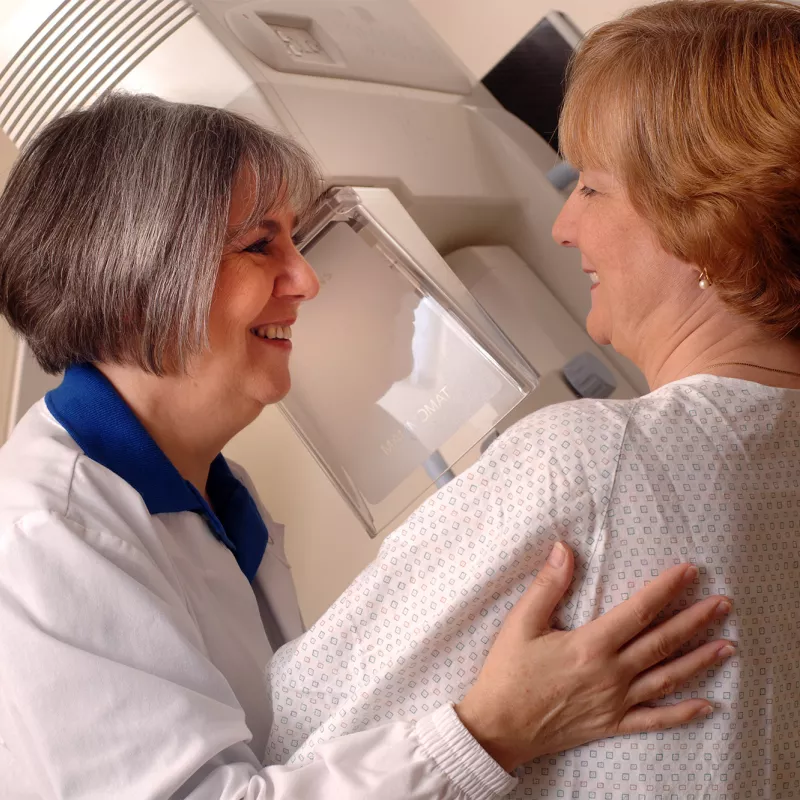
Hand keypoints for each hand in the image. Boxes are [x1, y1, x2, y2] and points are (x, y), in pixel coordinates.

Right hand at [455, 542, 733, 771]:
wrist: (499, 727)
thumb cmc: (507, 672)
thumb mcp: (521, 623)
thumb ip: (547, 586)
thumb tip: (564, 549)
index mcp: (590, 646)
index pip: (639, 611)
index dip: (666, 589)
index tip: (688, 572)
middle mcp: (611, 674)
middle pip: (662, 642)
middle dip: (695, 620)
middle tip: (722, 603)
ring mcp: (615, 702)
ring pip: (667, 679)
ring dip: (699, 661)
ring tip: (727, 646)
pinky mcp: (611, 724)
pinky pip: (655, 720)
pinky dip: (683, 714)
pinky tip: (707, 706)